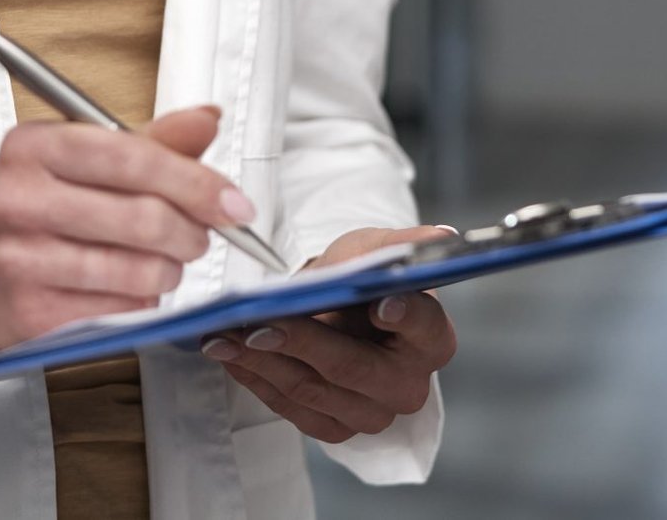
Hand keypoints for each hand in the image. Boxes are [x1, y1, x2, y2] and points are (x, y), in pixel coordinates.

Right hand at [0, 104, 253, 352]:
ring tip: (164, 262)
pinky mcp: (31, 313)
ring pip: (138, 271)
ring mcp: (21, 260)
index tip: (233, 202)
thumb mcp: (77, 159)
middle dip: (193, 232)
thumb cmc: (28, 208)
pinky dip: (142, 302)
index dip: (196, 182)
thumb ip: (148, 141)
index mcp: (34, 147)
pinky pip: (120, 311)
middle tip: (201, 234)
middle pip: (143, 218)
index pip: (133, 158)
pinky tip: (129, 288)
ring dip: (170, 270)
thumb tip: (207, 118)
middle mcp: (20, 199)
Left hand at [201, 225, 459, 443]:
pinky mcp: (335, 428)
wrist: (339, 313)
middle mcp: (408, 385)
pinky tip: (229, 354)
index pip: (423, 327)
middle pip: (353, 367)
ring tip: (224, 335)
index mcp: (432, 338)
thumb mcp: (375, 250)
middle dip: (301, 342)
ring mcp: (372, 414)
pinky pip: (290, 409)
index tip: (378, 305)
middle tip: (258, 324)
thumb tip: (443, 238)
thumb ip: (402, 245)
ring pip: (312, 391)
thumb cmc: (362, 280)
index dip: (404, 316)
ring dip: (262, 362)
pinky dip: (256, 379)